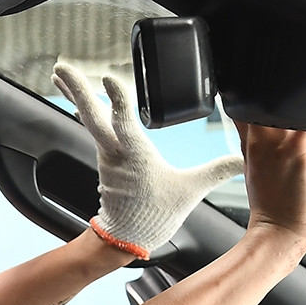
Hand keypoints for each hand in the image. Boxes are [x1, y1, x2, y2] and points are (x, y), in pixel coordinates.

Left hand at [53, 62, 243, 259]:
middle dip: (77, 89)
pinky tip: (80, 100)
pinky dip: (85, 109)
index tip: (108, 78)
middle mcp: (115, 151)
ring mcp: (106, 154)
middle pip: (92, 114)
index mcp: (136, 155)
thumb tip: (244, 158)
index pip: (123, 121)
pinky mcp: (104, 158)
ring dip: (76, 94)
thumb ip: (217, 171)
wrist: (128, 238)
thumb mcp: (191, 191)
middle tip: (61, 66)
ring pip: (89, 117)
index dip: (117, 98)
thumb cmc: (157, 214)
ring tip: (62, 72)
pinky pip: (92, 127)